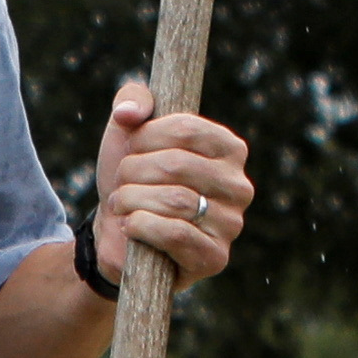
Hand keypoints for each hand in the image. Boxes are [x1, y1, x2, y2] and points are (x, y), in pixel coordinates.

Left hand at [90, 81, 256, 294]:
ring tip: (121, 204)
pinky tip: (131, 226)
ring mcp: (231, 223)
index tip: (131, 148)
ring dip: (131, 199)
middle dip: (133, 171)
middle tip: (120, 182)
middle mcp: (239, 185)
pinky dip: (141, 226)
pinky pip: (175, 233)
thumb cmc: (133, 180)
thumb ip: (132, 100)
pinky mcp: (215, 257)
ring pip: (174, 200)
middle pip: (177, 165)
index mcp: (229, 149)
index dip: (146, 136)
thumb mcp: (128, 132)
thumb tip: (129, 112)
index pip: (186, 128)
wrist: (118, 234)